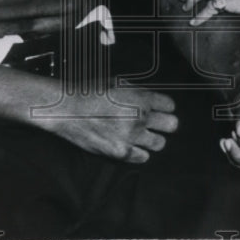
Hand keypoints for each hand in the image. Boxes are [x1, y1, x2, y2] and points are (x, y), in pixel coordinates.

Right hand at [50, 87, 177, 163]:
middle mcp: (140, 117)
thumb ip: (138, 92)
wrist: (67, 109)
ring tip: (142, 135)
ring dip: (153, 138)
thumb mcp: (118, 82)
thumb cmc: (90, 93)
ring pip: (159, 143)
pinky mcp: (121, 152)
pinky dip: (139, 151)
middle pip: (172, 125)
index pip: (169, 105)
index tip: (160, 108)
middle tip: (157, 123)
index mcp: (141, 98)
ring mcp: (131, 136)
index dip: (165, 106)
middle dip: (166, 123)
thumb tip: (153, 99)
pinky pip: (143, 157)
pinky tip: (132, 144)